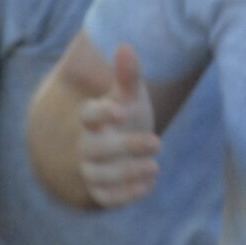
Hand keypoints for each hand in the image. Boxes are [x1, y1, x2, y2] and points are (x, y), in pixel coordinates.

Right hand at [78, 44, 159, 207]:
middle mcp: (87, 146)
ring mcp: (91, 170)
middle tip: (159, 143)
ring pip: (101, 177)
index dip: (102, 113)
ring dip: (128, 174)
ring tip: (155, 167)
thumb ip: (128, 75)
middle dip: (127, 147)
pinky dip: (126, 195)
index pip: (88, 115)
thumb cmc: (126, 115)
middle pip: (97, 149)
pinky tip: (150, 184)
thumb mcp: (130, 95)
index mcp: (92, 119)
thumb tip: (125, 46)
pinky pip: (106, 198)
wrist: (120, 146)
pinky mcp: (99, 191)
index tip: (123, 110)